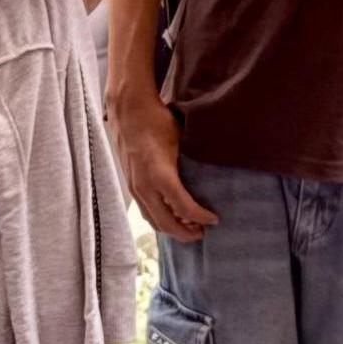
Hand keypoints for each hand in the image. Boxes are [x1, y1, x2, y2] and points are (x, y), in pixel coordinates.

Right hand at [112, 89, 217, 242]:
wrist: (128, 111)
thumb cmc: (157, 122)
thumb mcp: (180, 141)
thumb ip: (191, 165)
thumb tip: (211, 181)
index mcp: (160, 176)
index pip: (184, 208)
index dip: (201, 218)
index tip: (215, 220)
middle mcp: (144, 187)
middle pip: (166, 223)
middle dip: (185, 232)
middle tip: (203, 232)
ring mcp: (134, 188)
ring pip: (153, 221)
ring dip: (171, 228)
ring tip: (189, 227)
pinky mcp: (130, 186)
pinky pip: (145, 212)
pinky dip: (160, 218)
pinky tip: (173, 214)